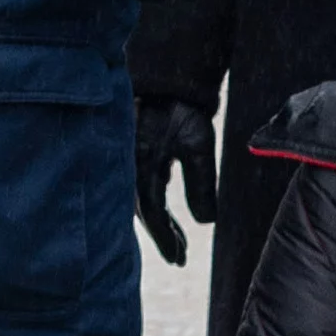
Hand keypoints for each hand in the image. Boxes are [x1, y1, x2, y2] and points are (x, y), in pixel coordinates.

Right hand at [134, 97, 217, 265]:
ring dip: (158, 220)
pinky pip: (139, 185)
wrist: (166, 77)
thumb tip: (205, 223)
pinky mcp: (135, 152)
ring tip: (178, 239)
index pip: (151, 212)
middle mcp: (130, 165)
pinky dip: (152, 202)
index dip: (165, 238)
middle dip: (162, 234)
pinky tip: (163, 209)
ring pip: (140, 199)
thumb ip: (201, 185)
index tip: (179, 259)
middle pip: (142, 211)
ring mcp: (130, 158)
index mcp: (142, 164)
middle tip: (180, 256)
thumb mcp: (198, 146)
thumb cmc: (182, 109)